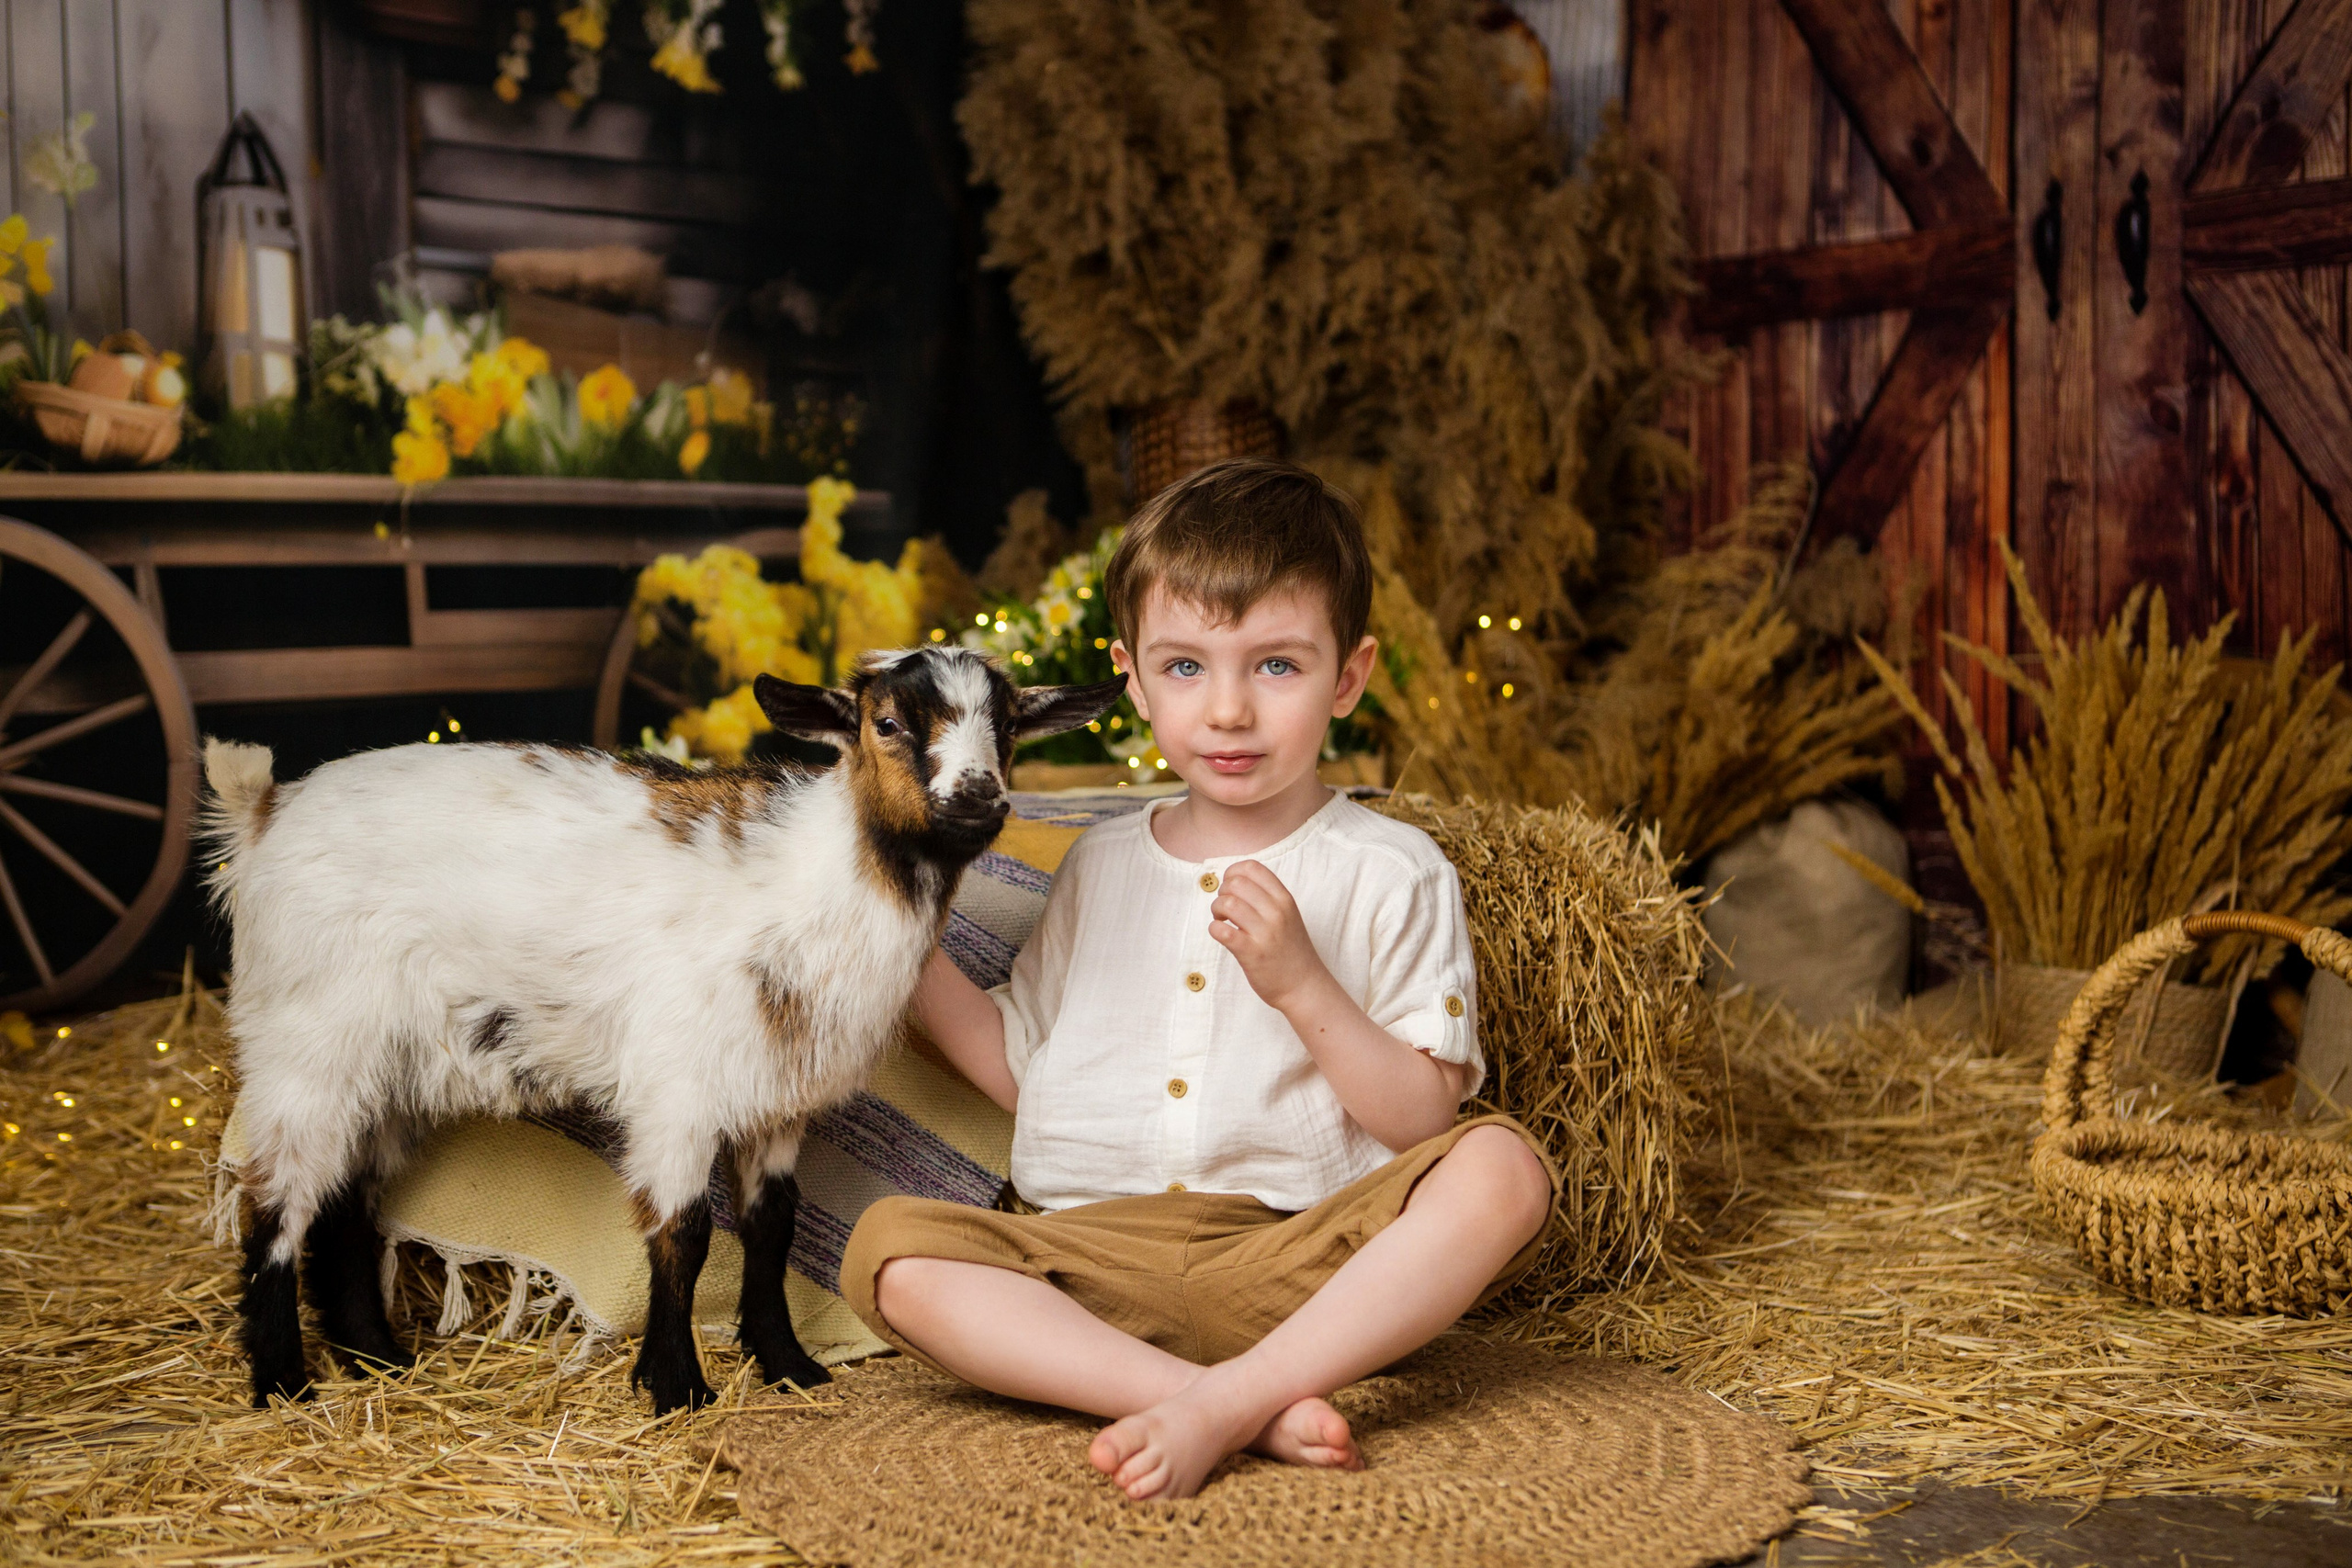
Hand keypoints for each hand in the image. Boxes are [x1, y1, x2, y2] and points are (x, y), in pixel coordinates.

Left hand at [1208, 860, 1328, 1013]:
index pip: (1252, 867)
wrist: (1304, 985)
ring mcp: (1264, 933)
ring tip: (1222, 921)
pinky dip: (1215, 929)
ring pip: (1227, 904)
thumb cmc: (1291, 949)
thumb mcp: (1288, 915)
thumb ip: (1266, 897)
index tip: (1231, 887)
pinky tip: (1221, 934)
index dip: (1233, 873)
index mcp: (1284, 899)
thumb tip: (1233, 882)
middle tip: (1225, 908)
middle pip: (1236, 883)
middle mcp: (1276, 912)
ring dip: (1217, 910)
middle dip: (1222, 893)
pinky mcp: (1251, 953)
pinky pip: (1221, 931)